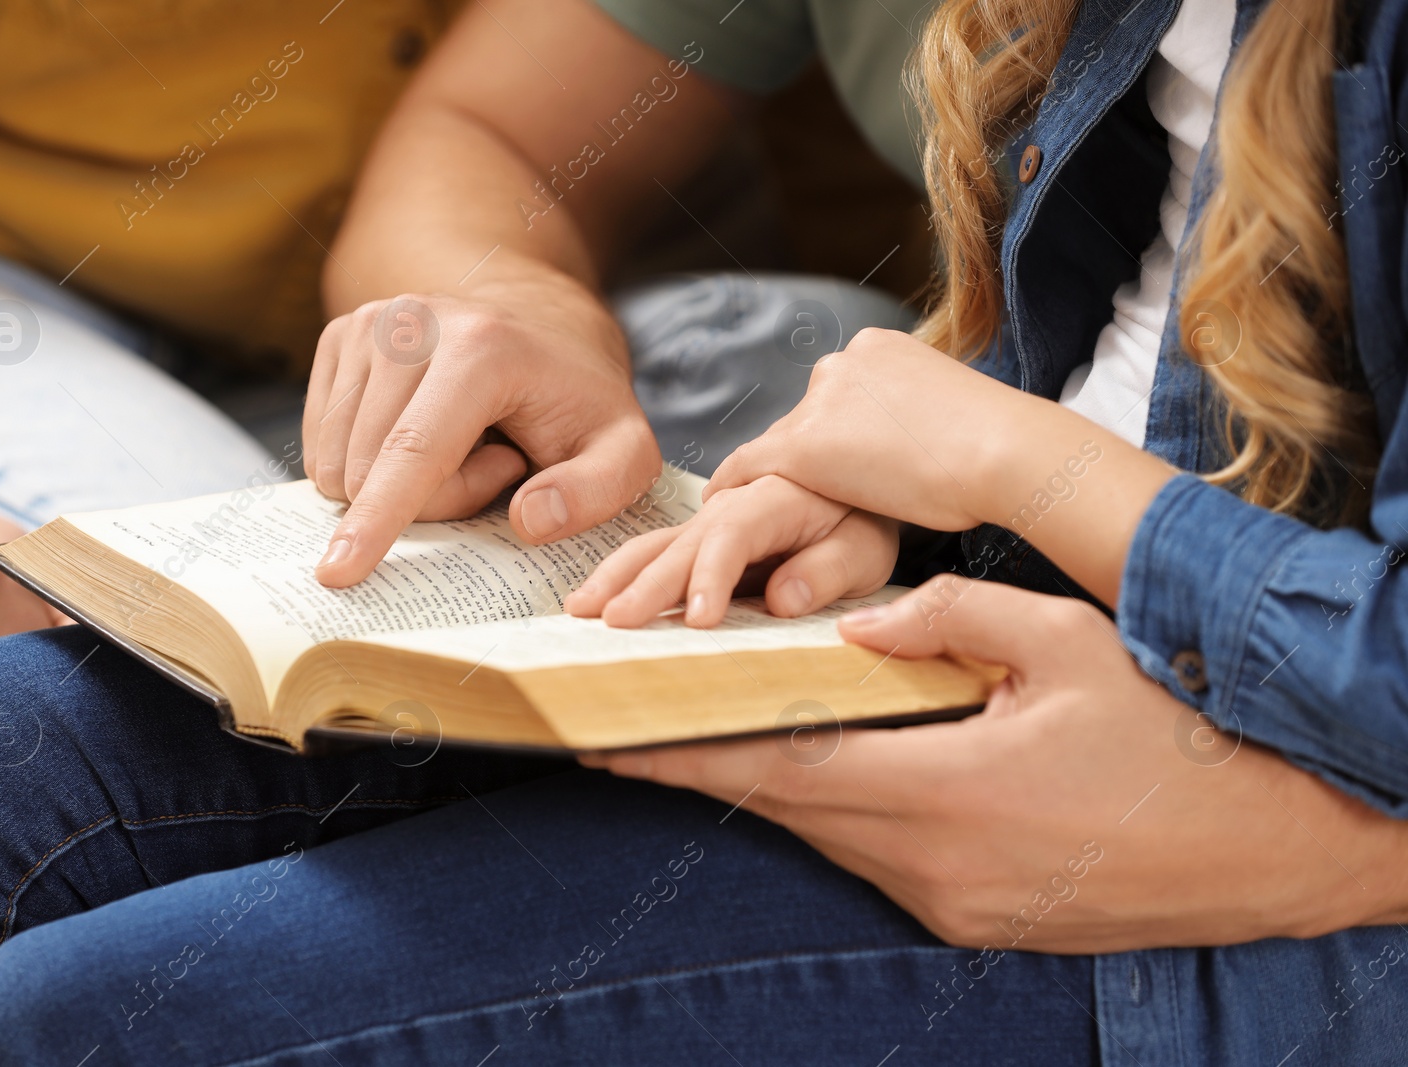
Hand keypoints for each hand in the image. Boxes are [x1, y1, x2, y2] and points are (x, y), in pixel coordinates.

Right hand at [303, 280, 661, 586]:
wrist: (545, 331)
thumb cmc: (580, 402)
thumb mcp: (625, 451)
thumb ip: (597, 491)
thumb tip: (530, 519)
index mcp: (481, 348)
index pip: (414, 451)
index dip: (377, 518)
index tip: (337, 573)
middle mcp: (413, 322)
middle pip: (373, 467)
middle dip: (431, 502)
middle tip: (499, 467)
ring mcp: (369, 323)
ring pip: (339, 461)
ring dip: (399, 484)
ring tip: (468, 445)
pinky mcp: (340, 335)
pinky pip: (322, 443)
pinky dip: (371, 459)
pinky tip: (428, 430)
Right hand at [564, 475, 897, 627]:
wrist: (857, 476)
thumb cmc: (864, 516)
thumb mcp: (866, 546)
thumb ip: (828, 569)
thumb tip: (781, 599)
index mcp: (776, 495)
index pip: (735, 534)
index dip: (713, 574)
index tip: (701, 617)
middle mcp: (732, 502)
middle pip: (680, 542)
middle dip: (644, 583)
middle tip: (613, 622)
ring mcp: (709, 516)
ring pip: (654, 543)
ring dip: (615, 576)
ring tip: (579, 610)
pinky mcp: (698, 534)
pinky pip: (655, 551)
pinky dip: (620, 574)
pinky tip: (589, 600)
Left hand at [583, 577, 1407, 950]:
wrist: (1281, 846)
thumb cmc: (1181, 735)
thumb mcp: (1069, 644)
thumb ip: (948, 622)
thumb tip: (860, 626)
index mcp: (945, 794)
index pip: (776, 769)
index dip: (680, 751)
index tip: (602, 737)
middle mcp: (933, 867)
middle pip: (787, 807)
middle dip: (706, 763)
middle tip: (632, 725)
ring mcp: (954, 904)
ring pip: (830, 833)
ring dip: (774, 784)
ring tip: (713, 734)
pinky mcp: (978, 917)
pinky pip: (878, 856)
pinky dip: (837, 807)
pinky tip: (827, 767)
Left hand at [706, 328, 1177, 604]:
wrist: (1004, 452)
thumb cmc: (1002, 449)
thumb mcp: (954, 419)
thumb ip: (919, 421)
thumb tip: (919, 444)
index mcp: (882, 349)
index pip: (839, 397)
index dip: (836, 437)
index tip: (839, 467)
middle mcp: (843, 364)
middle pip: (806, 417)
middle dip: (805, 455)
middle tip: (802, 498)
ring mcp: (820, 403)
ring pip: (778, 444)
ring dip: (773, 478)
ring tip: (755, 510)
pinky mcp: (802, 446)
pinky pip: (747, 468)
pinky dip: (733, 489)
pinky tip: (720, 512)